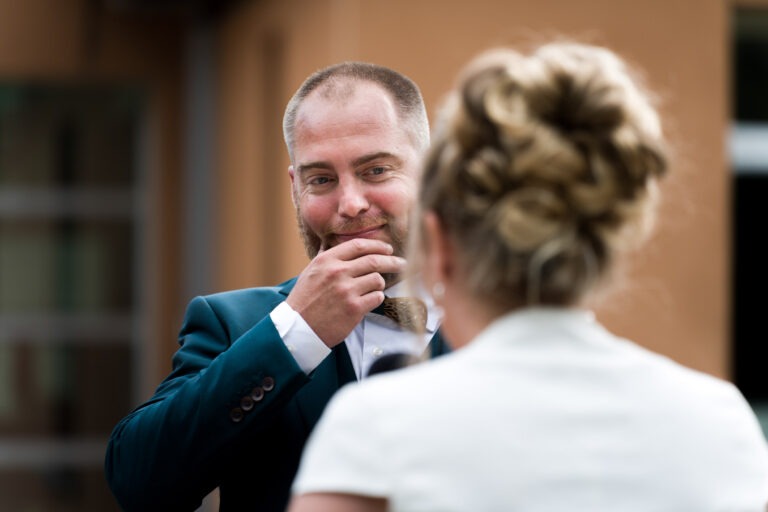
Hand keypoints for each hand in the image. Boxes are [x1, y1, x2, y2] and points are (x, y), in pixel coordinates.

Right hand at [286, 239, 404, 346]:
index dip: (378, 245)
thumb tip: (332, 242)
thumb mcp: (310, 272)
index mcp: (326, 261)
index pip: (359, 245)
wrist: (298, 329)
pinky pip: (377, 297)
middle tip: (401, 263)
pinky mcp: (354, 308)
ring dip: (379, 284)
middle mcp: (337, 272)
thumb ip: (325, 257)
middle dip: (392, 261)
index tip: (388, 249)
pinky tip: (369, 301)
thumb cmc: (304, 300)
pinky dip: (376, 298)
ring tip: (373, 289)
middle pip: (374, 260)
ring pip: (378, 279)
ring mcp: (346, 290)